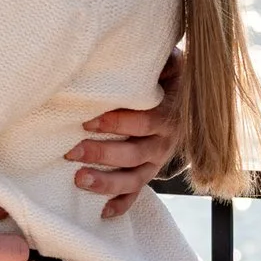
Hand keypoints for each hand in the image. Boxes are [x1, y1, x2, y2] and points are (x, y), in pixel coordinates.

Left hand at [64, 49, 183, 218]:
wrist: (189, 104)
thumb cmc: (167, 79)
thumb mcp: (171, 66)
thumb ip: (162, 60)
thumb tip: (151, 47)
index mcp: (167, 115)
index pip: (144, 122)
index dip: (118, 123)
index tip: (88, 121)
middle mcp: (163, 142)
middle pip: (134, 153)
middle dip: (102, 153)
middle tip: (72, 152)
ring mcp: (156, 160)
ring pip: (134, 178)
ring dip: (107, 182)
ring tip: (79, 180)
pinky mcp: (150, 173)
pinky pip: (137, 193)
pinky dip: (122, 204)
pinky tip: (103, 213)